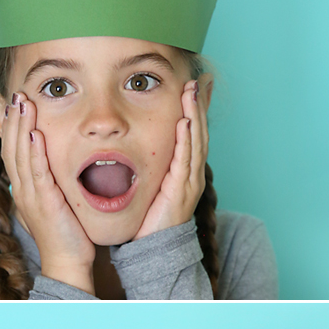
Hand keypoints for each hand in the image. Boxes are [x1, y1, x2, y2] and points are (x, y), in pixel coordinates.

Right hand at [0, 92, 95, 292]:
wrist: (68, 261)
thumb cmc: (66, 232)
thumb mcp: (55, 198)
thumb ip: (51, 178)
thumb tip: (52, 160)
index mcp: (23, 187)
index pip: (10, 148)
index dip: (4, 123)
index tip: (0, 99)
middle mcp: (22, 189)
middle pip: (9, 147)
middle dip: (9, 118)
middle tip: (10, 92)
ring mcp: (30, 196)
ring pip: (19, 155)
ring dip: (19, 127)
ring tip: (21, 102)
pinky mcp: (44, 202)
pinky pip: (36, 172)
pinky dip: (33, 152)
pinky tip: (34, 133)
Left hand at [133, 80, 206, 239]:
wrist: (152, 248)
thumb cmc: (147, 219)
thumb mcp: (149, 185)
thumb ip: (146, 166)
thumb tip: (130, 149)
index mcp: (183, 171)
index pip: (192, 134)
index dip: (193, 110)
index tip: (193, 85)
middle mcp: (190, 174)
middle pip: (199, 132)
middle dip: (198, 105)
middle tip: (198, 80)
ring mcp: (188, 182)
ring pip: (195, 142)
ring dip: (194, 115)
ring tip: (192, 91)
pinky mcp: (181, 191)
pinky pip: (185, 161)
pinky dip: (186, 140)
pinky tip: (185, 123)